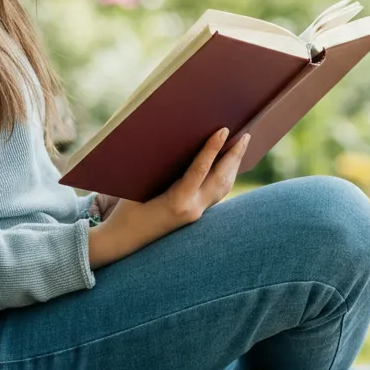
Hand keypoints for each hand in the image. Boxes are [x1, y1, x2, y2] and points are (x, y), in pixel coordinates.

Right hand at [87, 127, 250, 268]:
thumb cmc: (127, 209)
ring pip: (223, 187)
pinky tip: (229, 164)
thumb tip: (176, 140)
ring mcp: (197, 214)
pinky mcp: (196, 215)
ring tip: (241, 144)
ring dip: (234, 165)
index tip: (224, 130)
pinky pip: (218, 193)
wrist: (124, 240)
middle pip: (221, 178)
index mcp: (177, 201)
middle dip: (235, 155)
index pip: (201, 169)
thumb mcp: (139, 185)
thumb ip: (159, 167)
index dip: (213, 148)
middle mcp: (192, 209)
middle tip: (245, 134)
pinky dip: (226, 175)